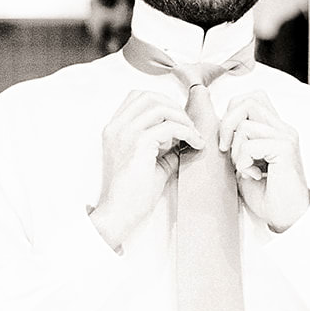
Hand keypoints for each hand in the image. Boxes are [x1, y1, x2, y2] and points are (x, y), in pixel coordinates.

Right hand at [90, 90, 203, 249]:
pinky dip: (187, 132)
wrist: (118, 214)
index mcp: (114, 129)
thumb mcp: (150, 162)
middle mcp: (117, 127)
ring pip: (160, 107)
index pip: (137, 97)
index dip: (162, 102)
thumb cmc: (133, 193)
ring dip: (183, 118)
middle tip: (189, 125)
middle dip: (174, 106)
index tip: (178, 119)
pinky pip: (169, 127)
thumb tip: (187, 136)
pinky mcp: (138, 144)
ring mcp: (125, 134)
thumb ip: (164, 145)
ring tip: (194, 135)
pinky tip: (195, 143)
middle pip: (149, 96)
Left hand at [218, 91, 309, 231]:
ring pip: (245, 123)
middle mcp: (283, 128)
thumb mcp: (244, 163)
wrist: (287, 219)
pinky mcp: (285, 149)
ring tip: (244, 167)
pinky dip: (243, 161)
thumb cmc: (266, 195)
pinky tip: (252, 175)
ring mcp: (286, 137)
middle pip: (248, 101)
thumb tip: (215, 126)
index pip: (252, 98)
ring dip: (235, 148)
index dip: (231, 113)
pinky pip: (250, 144)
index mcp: (275, 129)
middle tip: (225, 149)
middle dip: (227, 122)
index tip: (225, 142)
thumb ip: (236, 143)